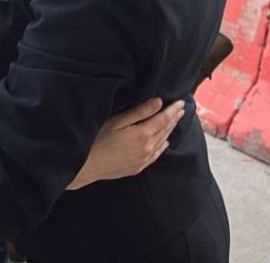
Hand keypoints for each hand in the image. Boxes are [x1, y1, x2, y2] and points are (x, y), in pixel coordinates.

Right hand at [68, 98, 185, 189]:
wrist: (87, 166)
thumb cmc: (97, 140)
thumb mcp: (116, 121)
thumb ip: (139, 112)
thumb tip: (158, 103)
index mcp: (143, 134)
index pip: (163, 119)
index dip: (173, 110)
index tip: (181, 103)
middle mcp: (148, 148)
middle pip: (165, 130)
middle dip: (174, 118)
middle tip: (182, 109)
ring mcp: (144, 159)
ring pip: (162, 142)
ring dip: (170, 131)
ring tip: (175, 122)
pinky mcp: (138, 167)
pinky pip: (156, 155)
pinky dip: (163, 146)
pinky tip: (165, 143)